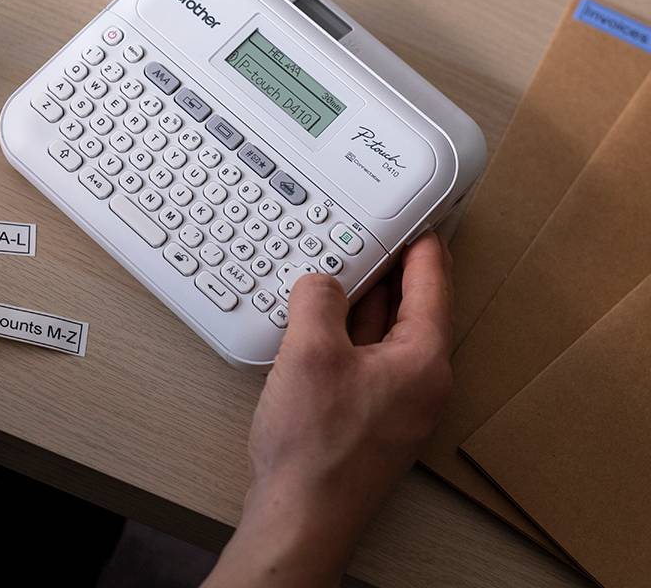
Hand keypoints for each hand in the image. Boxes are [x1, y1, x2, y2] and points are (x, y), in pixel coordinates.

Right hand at [204, 233, 452, 587]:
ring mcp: (395, 401)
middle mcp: (419, 381)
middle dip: (389, 268)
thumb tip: (322, 282)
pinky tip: (320, 321)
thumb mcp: (311, 350)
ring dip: (364, 300)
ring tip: (340, 267)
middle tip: (372, 232)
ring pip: (385, 332)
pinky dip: (348, 330)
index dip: (422, 244)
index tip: (418, 216)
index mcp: (423, 360)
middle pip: (412, 306)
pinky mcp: (369, 416)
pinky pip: (365, 357)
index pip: (432, 283)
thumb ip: (320, 299)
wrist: (299, 517)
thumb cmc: (316, 448)